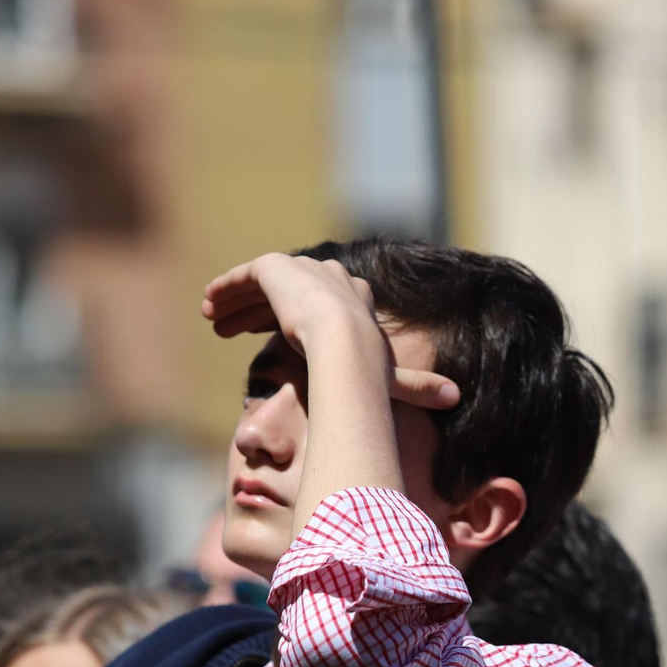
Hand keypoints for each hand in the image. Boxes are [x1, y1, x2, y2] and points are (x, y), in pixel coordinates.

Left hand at [201, 253, 459, 410]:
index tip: (275, 335)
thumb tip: (456, 398)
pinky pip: (246, 274)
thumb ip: (417, 387)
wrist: (345, 345)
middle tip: (232, 330)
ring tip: (215, 323)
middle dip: (262, 309)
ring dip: (239, 302)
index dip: (299, 321)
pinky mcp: (276, 268)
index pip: (322, 304)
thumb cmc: (370, 367)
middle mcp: (331, 278)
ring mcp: (303, 271)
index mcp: (356, 301)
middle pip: (290, 291)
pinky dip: (227, 288)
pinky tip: (210, 306)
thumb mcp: (392, 380)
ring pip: (264, 284)